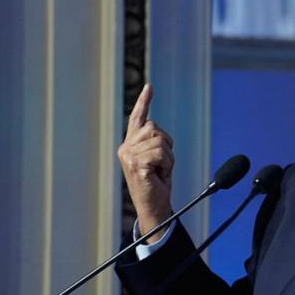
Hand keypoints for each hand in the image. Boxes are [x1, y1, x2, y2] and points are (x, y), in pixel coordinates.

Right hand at [117, 84, 174, 241]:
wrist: (154, 207)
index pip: (137, 118)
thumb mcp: (157, 160)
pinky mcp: (135, 163)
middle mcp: (125, 147)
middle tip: (162, 165)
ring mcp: (128, 155)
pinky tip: (159, 174)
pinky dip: (167, 163)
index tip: (150, 87)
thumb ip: (154, 144)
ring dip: (168, 157)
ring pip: (160, 140)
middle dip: (167, 146)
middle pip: (155, 128)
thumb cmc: (156, 185)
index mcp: (130, 144)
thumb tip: (158, 131)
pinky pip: (161, 152)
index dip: (144, 102)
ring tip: (159, 171)